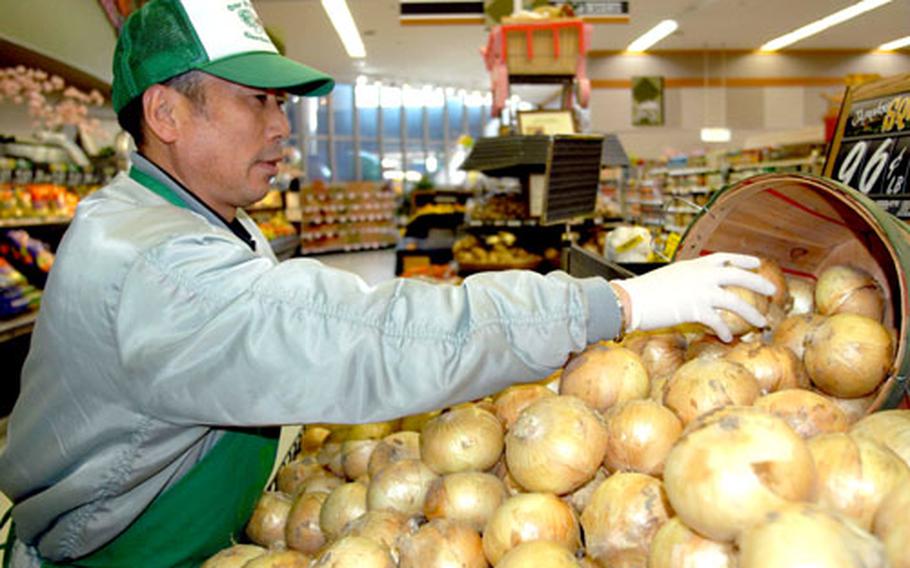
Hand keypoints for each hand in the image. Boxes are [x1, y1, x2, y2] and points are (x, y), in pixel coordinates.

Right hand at [610, 253, 776, 341]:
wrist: (630, 299)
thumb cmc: (644, 291)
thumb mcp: (670, 276)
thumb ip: (687, 279)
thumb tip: (695, 287)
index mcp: (695, 264)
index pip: (725, 257)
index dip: (743, 260)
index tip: (757, 263)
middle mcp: (702, 275)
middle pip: (739, 276)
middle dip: (759, 283)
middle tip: (773, 290)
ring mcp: (700, 291)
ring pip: (735, 302)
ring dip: (751, 313)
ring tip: (762, 322)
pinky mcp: (695, 310)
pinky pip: (717, 322)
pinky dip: (723, 331)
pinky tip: (727, 338)